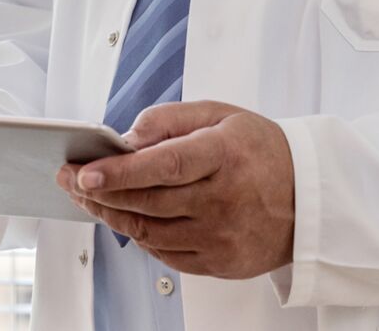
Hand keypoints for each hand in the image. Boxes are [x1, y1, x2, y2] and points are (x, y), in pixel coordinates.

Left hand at [56, 100, 294, 278]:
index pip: (165, 165)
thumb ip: (171, 119)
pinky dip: (139, 236)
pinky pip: (164, 254)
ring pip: (149, 231)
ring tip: (89, 197)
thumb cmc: (260, 151)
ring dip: (112, 215)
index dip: (121, 171)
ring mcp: (222, 236)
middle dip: (101, 191)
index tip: (85, 170)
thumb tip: (127, 138)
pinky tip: (125, 218)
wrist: (307, 197)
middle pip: (148, 202)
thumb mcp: (222, 115)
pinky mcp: (219, 263)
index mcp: (226, 155)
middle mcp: (224, 199)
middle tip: (70, 179)